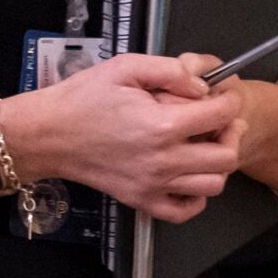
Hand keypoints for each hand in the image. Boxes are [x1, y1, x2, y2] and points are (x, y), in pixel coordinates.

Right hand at [2, 54, 241, 223]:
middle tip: (216, 121)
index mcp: (160, 124)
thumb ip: (169, 69)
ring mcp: (153, 185)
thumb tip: (202, 84)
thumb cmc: (81, 98)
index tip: (222, 93)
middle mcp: (162, 160)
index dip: (229, 98)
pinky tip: (186, 175)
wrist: (46, 133)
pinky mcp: (141, 200)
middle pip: (227, 156)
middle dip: (231, 133)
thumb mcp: (123, 67)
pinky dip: (196, 196)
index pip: (221, 114)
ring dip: (216, 164)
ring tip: (202, 146)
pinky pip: (186, 210)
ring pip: (214, 185)